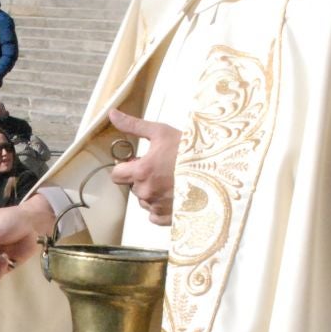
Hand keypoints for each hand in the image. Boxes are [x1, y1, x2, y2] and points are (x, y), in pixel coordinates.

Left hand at [108, 108, 180, 225]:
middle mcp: (147, 192)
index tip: (139, 161)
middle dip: (141, 178)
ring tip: (171, 180)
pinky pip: (156, 215)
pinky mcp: (170, 217)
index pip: (117, 174)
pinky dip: (161, 207)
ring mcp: (159, 207)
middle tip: (161, 168)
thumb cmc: (191, 149)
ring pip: (145, 201)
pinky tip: (174, 194)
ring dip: (152, 192)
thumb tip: (112, 114)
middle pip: (132, 187)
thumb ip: (133, 126)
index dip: (126, 167)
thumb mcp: (161, 132)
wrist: (218, 168)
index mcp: (141, 172)